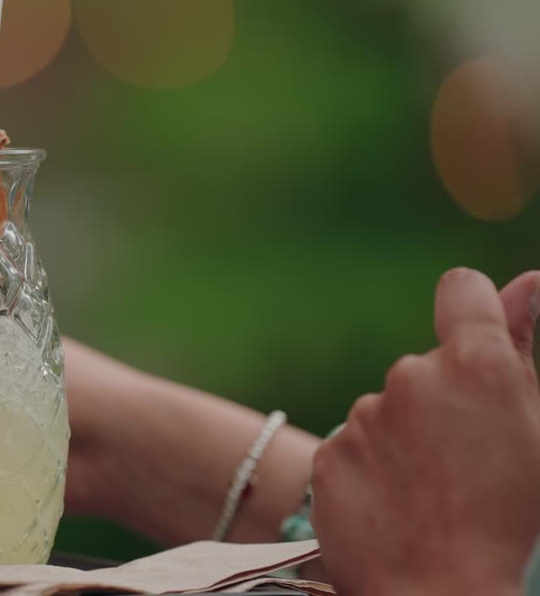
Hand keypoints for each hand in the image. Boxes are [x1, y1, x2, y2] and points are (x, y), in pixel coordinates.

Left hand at [312, 268, 539, 595]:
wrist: (441, 592)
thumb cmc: (509, 518)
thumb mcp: (534, 429)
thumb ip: (518, 346)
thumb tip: (527, 283)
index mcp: (476, 366)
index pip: (462, 291)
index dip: (472, 306)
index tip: (478, 332)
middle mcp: (412, 377)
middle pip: (426, 367)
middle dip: (443, 400)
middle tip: (466, 460)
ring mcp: (364, 416)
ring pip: (387, 411)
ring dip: (405, 438)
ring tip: (432, 494)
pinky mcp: (328, 452)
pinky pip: (354, 446)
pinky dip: (371, 468)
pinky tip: (396, 507)